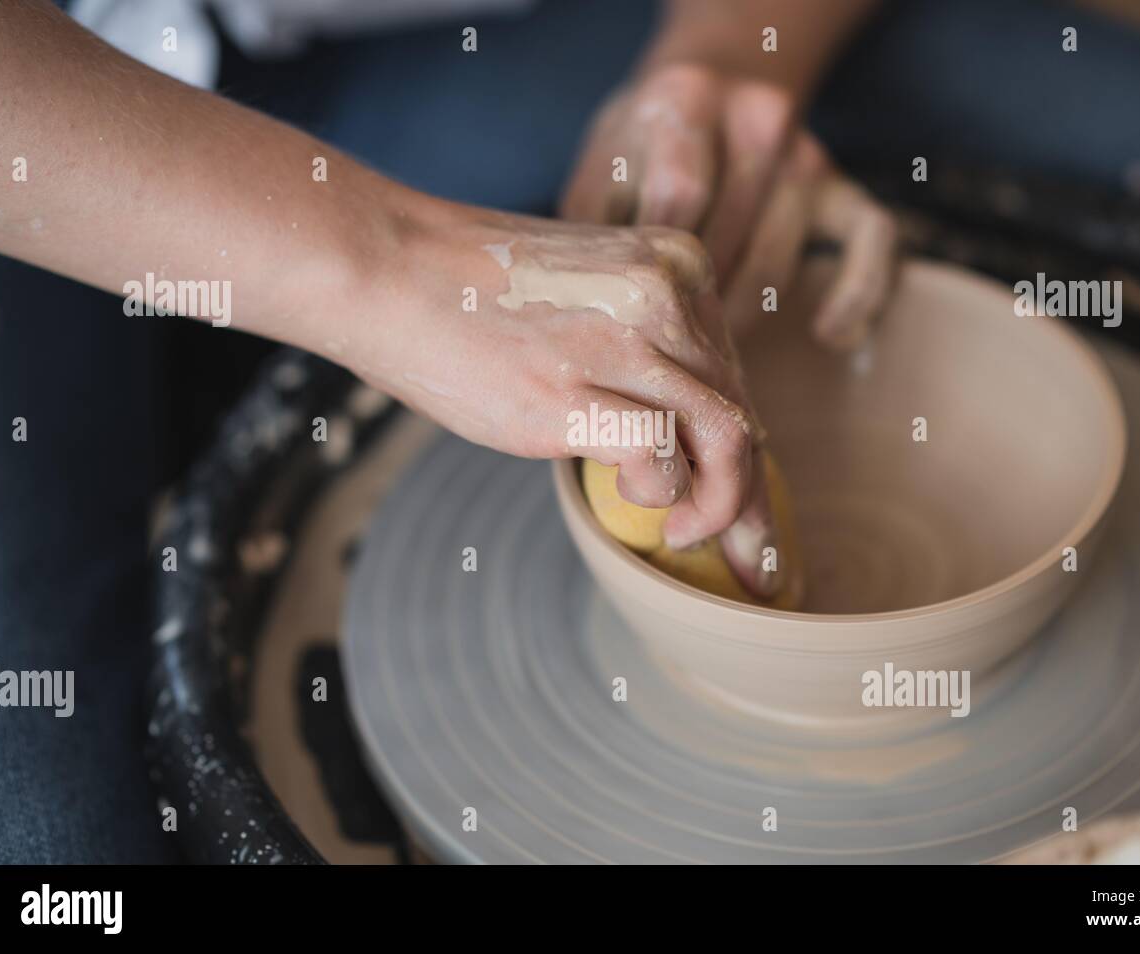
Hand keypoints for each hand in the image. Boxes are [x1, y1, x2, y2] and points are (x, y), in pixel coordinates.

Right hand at [343, 200, 781, 595]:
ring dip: (719, 508)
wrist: (386, 267)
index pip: (734, 378)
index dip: (746, 455)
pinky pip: (661, 455)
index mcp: (675, 268)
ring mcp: (624, 339)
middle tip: (750, 561)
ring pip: (725, 439)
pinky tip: (636, 504)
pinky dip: (662, 495)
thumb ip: (641, 348)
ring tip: (685, 535)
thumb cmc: (472, 295)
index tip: (753, 516)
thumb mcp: (586, 299)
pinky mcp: (575, 387)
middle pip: (740, 414)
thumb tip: (677, 439)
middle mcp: (667, 295)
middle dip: (749, 500)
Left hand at [560, 62, 896, 348]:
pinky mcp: (842, 185)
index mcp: (684, 101)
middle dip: (691, 304)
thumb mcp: (601, 167)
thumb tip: (579, 322)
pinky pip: (872, 243)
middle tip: (666, 348)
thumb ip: (591, 230)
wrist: (709, 86)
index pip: (678, 197)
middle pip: (727, 237)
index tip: (633, 314)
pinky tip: (830, 336)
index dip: (655, 267)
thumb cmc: (640, 151)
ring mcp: (805, 153)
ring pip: (780, 258)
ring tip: (710, 353)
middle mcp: (754, 119)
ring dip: (744, 315)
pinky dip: (858, 295)